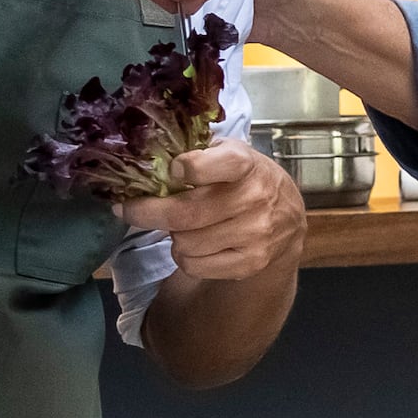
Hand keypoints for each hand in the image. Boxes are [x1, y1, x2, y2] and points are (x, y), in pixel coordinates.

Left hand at [115, 136, 305, 283]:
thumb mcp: (229, 153)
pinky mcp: (250, 262)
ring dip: (173, 235)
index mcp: (245, 164)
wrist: (288, 217)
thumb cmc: (246, 178)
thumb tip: (147, 161)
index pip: (212, 165)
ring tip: (183, 226)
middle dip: (146, 212)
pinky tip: (196, 244)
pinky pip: (194, 265)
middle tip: (128, 209)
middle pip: (183, 214)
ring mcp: (254, 234)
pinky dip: (185, 257)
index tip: (172, 170)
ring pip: (184, 243)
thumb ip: (197, 153)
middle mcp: (254, 198)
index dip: (186, 168)